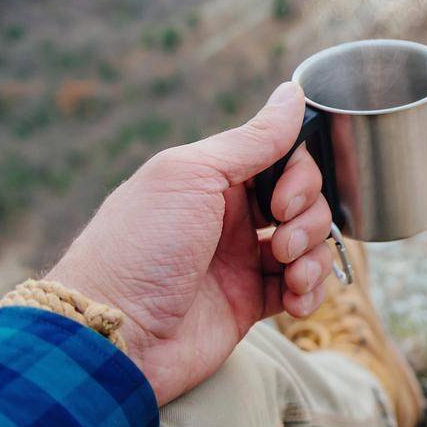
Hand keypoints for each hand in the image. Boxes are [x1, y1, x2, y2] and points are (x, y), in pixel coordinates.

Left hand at [47, 82, 336, 404]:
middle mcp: (230, 216)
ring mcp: (240, 260)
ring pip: (308, 243)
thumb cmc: (139, 248)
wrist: (113, 335)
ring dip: (313, 256)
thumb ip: (252, 139)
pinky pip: (302, 288)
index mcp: (212, 179)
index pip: (283, 159)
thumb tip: (293, 92)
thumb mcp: (192, 176)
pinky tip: (294, 300)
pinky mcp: (249, 304)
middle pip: (304, 200)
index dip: (299, 177)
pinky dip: (310, 292)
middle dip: (308, 218)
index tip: (282, 202)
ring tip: (288, 275)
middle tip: (279, 240)